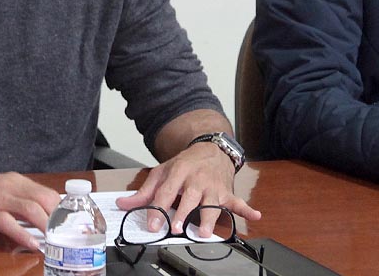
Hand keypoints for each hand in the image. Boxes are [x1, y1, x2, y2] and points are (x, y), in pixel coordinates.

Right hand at [0, 172, 60, 249]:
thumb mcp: (0, 193)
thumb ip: (20, 202)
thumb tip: (42, 217)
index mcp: (15, 181)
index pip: (47, 192)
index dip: (61, 209)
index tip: (69, 225)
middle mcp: (9, 185)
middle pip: (43, 198)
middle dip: (58, 218)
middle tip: (66, 235)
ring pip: (30, 209)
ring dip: (46, 225)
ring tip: (54, 240)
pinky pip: (9, 223)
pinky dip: (23, 235)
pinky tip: (33, 245)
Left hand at [115, 142, 259, 236]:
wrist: (210, 148)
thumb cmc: (185, 163)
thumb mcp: (162, 172)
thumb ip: (144, 192)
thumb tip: (123, 205)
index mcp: (178, 171)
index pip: (166, 191)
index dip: (158, 209)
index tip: (152, 224)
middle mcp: (196, 179)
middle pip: (189, 198)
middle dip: (184, 213)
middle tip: (178, 228)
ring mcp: (213, 186)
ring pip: (212, 203)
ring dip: (209, 217)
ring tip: (206, 231)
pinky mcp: (226, 192)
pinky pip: (238, 201)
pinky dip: (247, 208)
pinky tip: (255, 215)